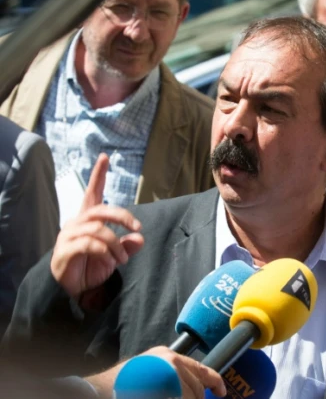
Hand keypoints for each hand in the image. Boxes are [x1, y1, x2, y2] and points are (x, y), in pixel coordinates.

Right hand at [50, 153, 143, 298]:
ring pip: (97, 228)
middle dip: (122, 216)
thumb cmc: (93, 267)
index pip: (93, 193)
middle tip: (138, 228)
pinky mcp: (64, 251)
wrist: (75, 290)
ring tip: (123, 258)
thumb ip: (127, 244)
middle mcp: (77, 223)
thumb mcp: (116, 255)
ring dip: (115, 243)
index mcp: (88, 219)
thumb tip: (139, 238)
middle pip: (101, 210)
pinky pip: (88, 244)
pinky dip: (104, 251)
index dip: (98, 175)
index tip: (105, 157)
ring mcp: (68, 236)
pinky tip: (111, 261)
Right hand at [85, 346, 226, 398]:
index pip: (201, 368)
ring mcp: (171, 377)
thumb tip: (190, 391)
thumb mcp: (149, 370)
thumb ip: (170, 376)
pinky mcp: (169, 388)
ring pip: (192, 396)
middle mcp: (173, 363)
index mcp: (168, 356)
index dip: (215, 382)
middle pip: (197, 389)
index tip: (221, 392)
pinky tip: (166, 396)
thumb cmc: (121, 385)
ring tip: (165, 395)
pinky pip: (183, 398)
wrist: (99, 392)